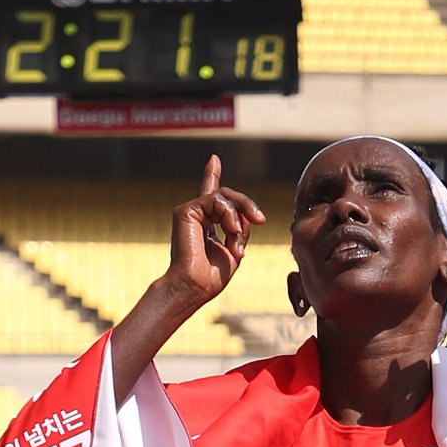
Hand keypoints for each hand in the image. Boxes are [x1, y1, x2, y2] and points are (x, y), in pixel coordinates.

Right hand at [160, 154, 264, 313]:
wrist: (194, 287)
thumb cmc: (211, 276)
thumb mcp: (234, 249)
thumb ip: (240, 227)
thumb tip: (245, 214)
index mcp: (206, 225)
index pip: (211, 196)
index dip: (212, 176)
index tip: (213, 159)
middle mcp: (196, 216)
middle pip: (227, 196)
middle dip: (247, 205)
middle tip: (261, 219)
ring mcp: (190, 213)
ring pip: (224, 197)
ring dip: (239, 217)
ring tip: (237, 240)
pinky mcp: (185, 211)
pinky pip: (216, 201)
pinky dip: (229, 216)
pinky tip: (231, 232)